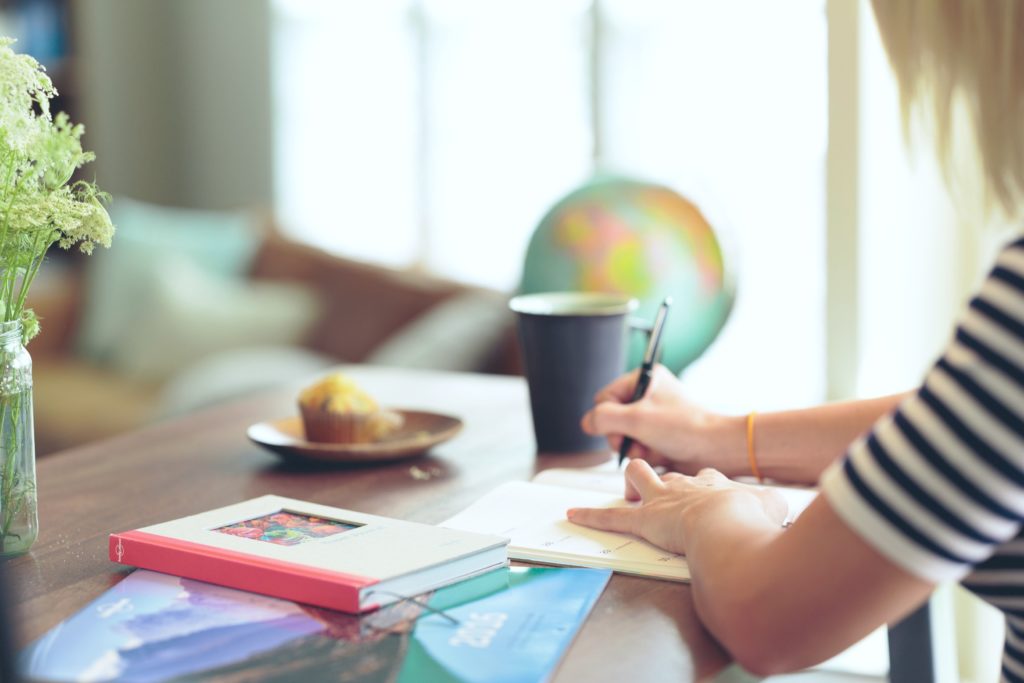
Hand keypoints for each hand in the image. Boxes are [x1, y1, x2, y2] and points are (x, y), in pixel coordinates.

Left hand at [567, 459, 786, 555]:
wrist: (731, 522)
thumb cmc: (753, 519)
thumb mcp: (773, 507)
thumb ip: (772, 507)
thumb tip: (779, 510)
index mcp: (714, 483)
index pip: (705, 477)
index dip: (706, 485)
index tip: (713, 496)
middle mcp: (685, 485)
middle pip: (669, 473)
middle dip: (665, 479)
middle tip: (669, 497)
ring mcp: (662, 500)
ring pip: (640, 477)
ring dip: (633, 485)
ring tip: (631, 496)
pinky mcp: (644, 521)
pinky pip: (611, 518)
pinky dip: (590, 516)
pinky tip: (572, 513)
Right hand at [580, 364, 746, 475]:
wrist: (715, 449)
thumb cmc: (684, 427)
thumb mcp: (637, 419)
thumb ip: (604, 418)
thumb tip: (587, 422)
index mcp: (645, 379)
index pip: (605, 397)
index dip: (608, 416)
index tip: (622, 427)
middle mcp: (648, 395)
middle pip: (612, 418)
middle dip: (621, 435)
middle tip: (635, 441)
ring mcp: (653, 417)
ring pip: (623, 435)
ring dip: (631, 446)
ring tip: (647, 450)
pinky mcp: (659, 435)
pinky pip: (637, 445)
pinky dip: (642, 453)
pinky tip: (656, 455)